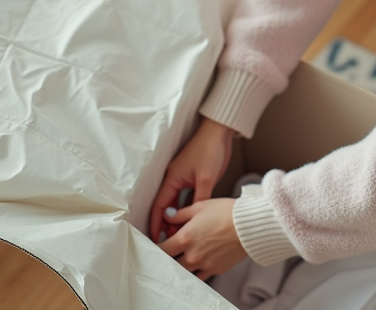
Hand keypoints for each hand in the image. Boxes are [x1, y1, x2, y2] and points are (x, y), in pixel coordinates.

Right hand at [149, 118, 235, 242]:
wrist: (220, 133)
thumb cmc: (211, 150)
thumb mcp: (206, 178)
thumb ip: (199, 199)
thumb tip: (193, 220)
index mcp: (172, 178)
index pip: (160, 206)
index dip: (156, 223)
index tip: (155, 239)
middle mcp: (174, 179)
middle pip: (165, 207)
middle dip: (165, 225)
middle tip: (168, 242)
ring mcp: (184, 179)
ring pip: (176, 204)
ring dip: (176, 218)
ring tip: (179, 236)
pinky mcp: (193, 178)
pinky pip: (185, 198)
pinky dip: (186, 210)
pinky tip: (190, 221)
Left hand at [159, 198, 246, 280]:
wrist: (250, 225)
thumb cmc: (226, 212)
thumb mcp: (200, 206)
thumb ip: (180, 214)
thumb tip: (168, 216)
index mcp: (185, 238)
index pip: (161, 249)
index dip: (156, 247)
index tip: (157, 245)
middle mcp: (192, 255)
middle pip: (171, 263)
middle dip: (169, 257)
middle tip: (171, 250)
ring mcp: (204, 264)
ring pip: (184, 271)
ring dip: (181, 264)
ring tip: (184, 256)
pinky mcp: (215, 269)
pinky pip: (200, 276)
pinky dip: (196, 271)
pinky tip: (198, 262)